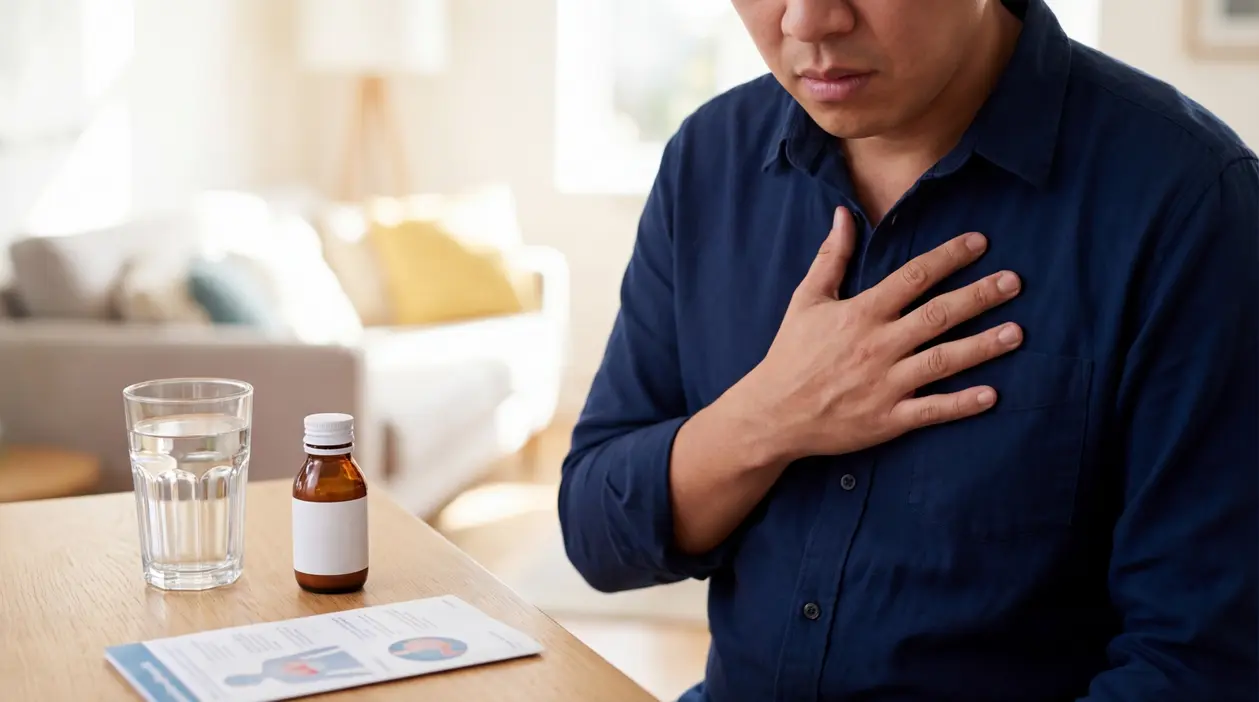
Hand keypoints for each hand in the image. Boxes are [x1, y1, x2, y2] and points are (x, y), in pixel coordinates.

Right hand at [735, 206, 1023, 463]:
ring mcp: (886, 384)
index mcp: (860, 314)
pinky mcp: (888, 419)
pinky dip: (962, 404)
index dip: (948, 257)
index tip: (979, 243)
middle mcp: (878, 346)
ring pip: (943, 361)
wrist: (773, 414)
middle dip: (979, 296)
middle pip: (938, 315)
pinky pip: (932, 410)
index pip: (913, 277)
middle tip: (1014, 282)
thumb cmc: (791, 354)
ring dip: (983, 346)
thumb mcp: (806, 300)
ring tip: (1017, 333)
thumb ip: (831, 258)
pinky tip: (992, 394)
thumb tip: (843, 215)